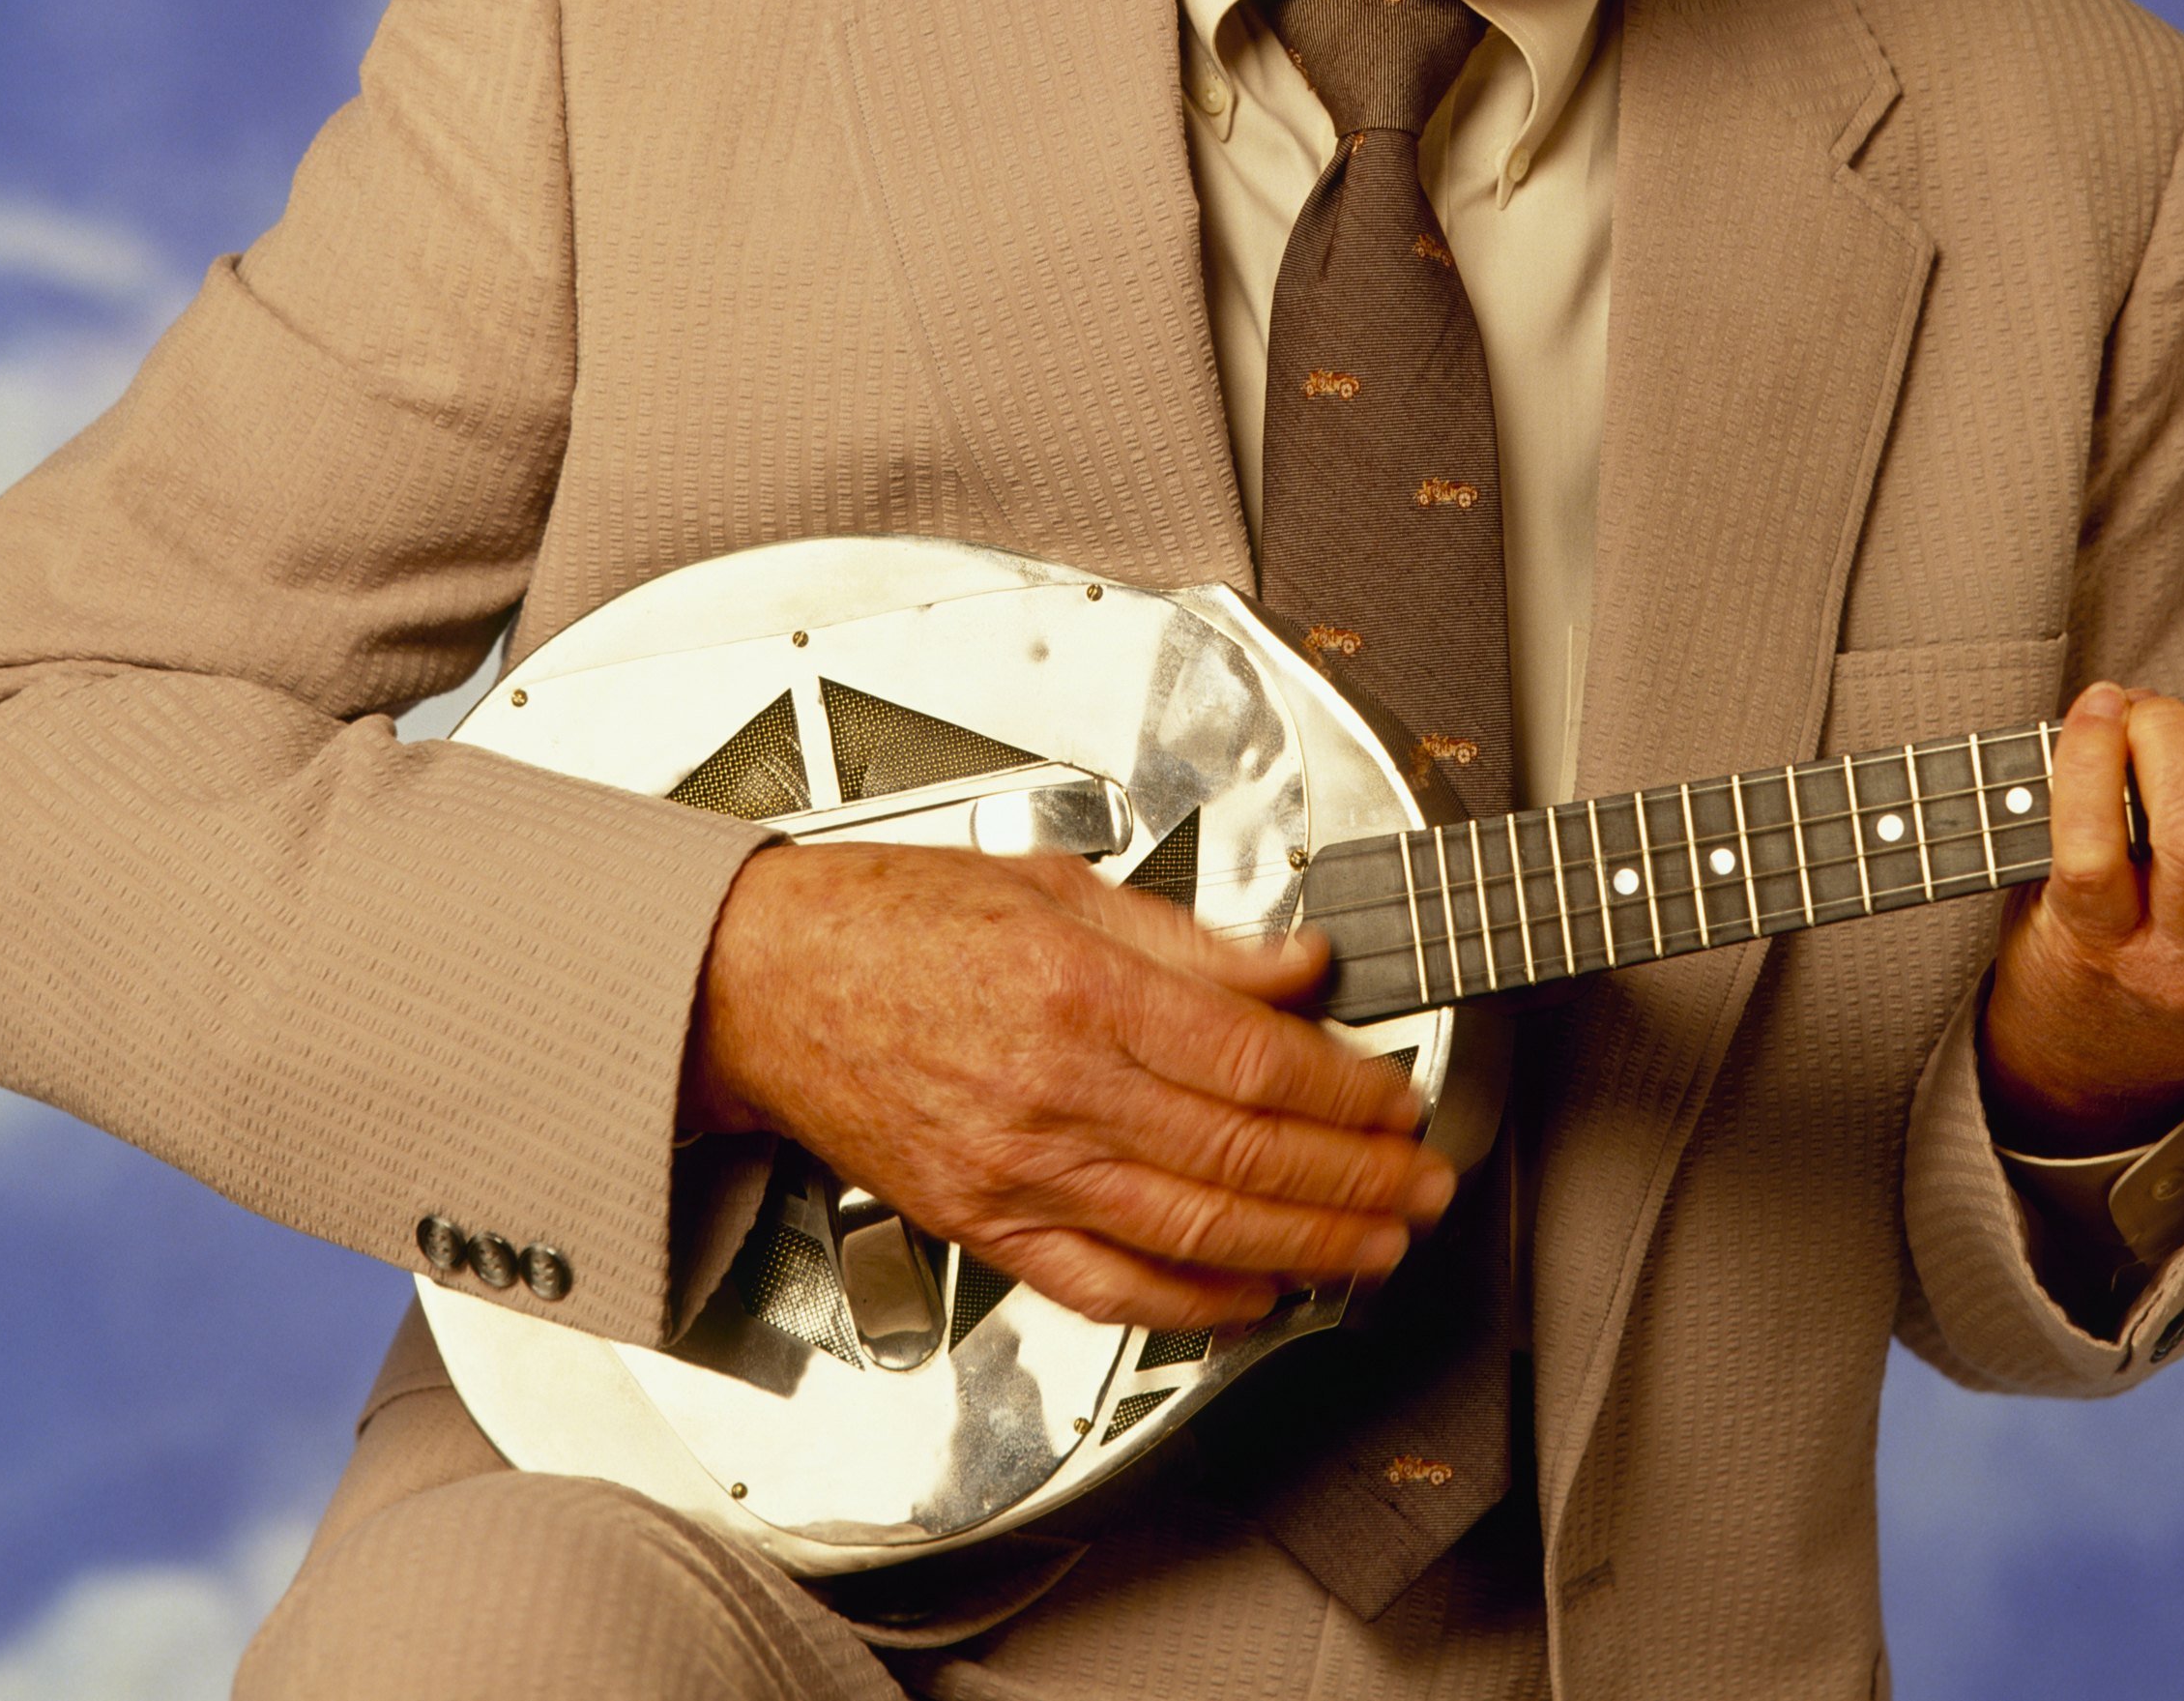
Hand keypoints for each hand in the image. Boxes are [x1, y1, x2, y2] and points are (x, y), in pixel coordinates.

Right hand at [680, 839, 1454, 1328]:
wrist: (759, 985)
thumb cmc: (890, 921)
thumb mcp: (1056, 886)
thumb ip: (1190, 939)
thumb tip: (1297, 964)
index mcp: (1079, 990)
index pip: (1254, 1059)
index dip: (1347, 1088)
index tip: (1398, 1095)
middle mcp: (1055, 1091)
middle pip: (1243, 1153)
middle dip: (1355, 1179)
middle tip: (1424, 1184)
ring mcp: (1018, 1169)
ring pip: (1195, 1227)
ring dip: (1305, 1245)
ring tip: (1376, 1246)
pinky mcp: (984, 1222)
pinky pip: (1106, 1283)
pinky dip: (1193, 1298)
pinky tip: (1256, 1295)